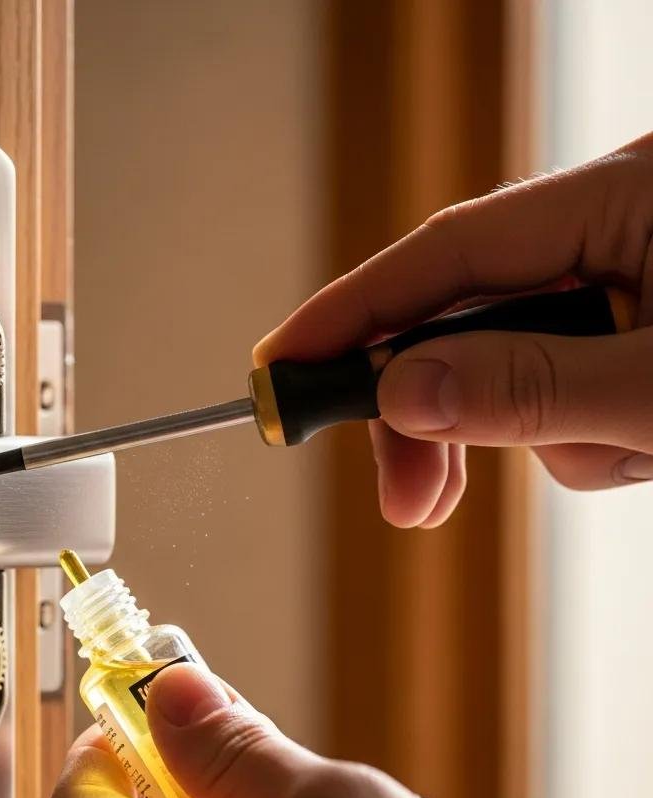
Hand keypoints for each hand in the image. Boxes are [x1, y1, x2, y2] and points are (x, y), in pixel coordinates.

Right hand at [255, 132, 652, 527]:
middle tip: (405, 498)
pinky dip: (576, 435)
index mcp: (628, 196)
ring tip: (606, 455)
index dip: (354, 310)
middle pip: (466, 317)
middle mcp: (616, 227)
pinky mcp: (632, 332)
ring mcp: (625, 280)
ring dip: (525, 431)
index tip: (282, 362)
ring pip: (511, 365)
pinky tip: (628, 445)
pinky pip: (558, 389)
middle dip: (431, 412)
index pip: (450, 251)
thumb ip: (531, 387)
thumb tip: (402, 394)